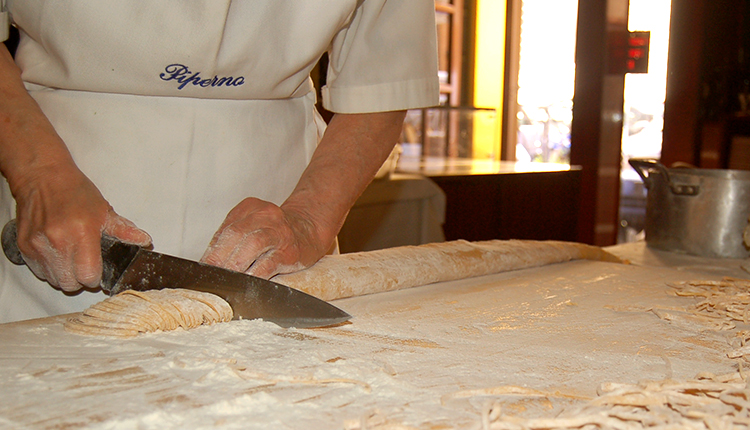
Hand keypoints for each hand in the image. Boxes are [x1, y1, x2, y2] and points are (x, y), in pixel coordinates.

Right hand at [12, 162, 150, 291]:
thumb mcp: (104, 210)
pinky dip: (48, 268)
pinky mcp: (24, 246)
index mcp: (82, 233)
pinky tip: (56, 253)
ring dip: (63, 274)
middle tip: (84, 264)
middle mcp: (58, 242)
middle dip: (79, 279)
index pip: (88, 275)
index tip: (96, 271)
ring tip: (70, 257)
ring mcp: (39, 245)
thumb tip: (143, 241)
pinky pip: (38, 271)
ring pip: (53, 280)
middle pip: (70, 283)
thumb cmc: (74, 191)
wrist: (43, 177)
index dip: (95, 277)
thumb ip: (123, 230)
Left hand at [201, 197, 332, 278]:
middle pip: (235, 235)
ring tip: (225, 280)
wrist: (310, 228)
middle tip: (210, 277)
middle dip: (219, 259)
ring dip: (235, 266)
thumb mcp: (253, 224)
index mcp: (250, 207)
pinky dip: (255, 275)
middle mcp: (266, 215)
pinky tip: (247, 284)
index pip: (225, 230)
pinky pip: (268, 264)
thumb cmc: (275, 232)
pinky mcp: (289, 251)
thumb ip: (233, 239)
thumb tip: (209, 263)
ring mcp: (279, 232)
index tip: (203, 268)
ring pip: (252, 246)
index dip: (211, 251)